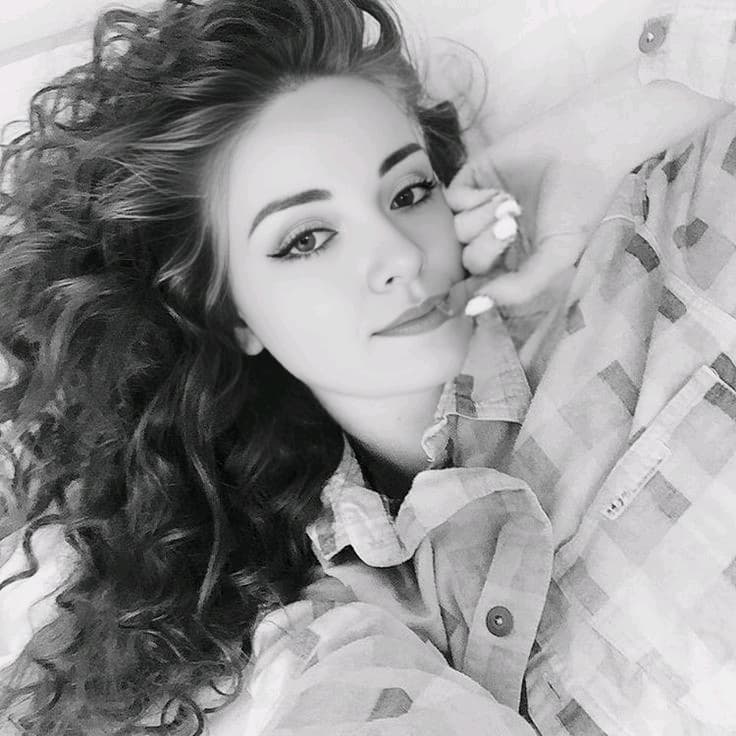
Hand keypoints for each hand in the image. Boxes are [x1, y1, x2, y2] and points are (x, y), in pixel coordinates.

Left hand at [445, 144, 617, 308]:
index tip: (483, 288)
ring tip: (513, 203)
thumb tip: (475, 308)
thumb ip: (520, 288)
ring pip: (458, 232)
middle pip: (468, 261)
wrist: (584, 146)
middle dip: (488, 247)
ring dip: (484, 219)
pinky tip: (500, 190)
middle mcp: (494, 239)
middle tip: (514, 226)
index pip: (482, 286)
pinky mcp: (471, 181)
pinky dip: (474, 199)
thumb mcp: (557, 255)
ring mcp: (480, 210)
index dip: (476, 289)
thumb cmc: (577, 203)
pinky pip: (453, 202)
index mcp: (515, 261)